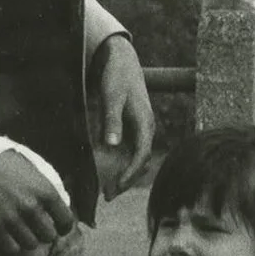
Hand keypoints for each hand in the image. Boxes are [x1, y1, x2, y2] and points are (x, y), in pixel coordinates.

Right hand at [0, 150, 74, 254]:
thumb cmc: (4, 162)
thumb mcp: (33, 170)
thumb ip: (48, 188)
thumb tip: (62, 204)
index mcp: (45, 191)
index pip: (66, 221)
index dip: (64, 226)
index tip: (59, 227)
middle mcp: (32, 207)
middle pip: (49, 236)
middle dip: (44, 233)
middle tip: (37, 228)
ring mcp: (12, 218)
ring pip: (31, 245)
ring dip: (28, 239)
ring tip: (22, 231)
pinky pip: (12, 249)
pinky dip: (12, 245)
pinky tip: (9, 236)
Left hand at [92, 35, 156, 196]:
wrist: (121, 59)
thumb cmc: (116, 77)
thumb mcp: (112, 97)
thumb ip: (111, 120)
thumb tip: (110, 145)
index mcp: (145, 123)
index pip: (141, 156)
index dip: (130, 174)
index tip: (115, 187)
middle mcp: (147, 128)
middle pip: (141, 162)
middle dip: (127, 181)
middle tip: (108, 196)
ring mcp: (141, 128)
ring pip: (137, 158)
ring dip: (126, 175)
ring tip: (108, 189)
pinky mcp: (133, 126)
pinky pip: (132, 151)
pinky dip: (123, 164)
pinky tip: (109, 171)